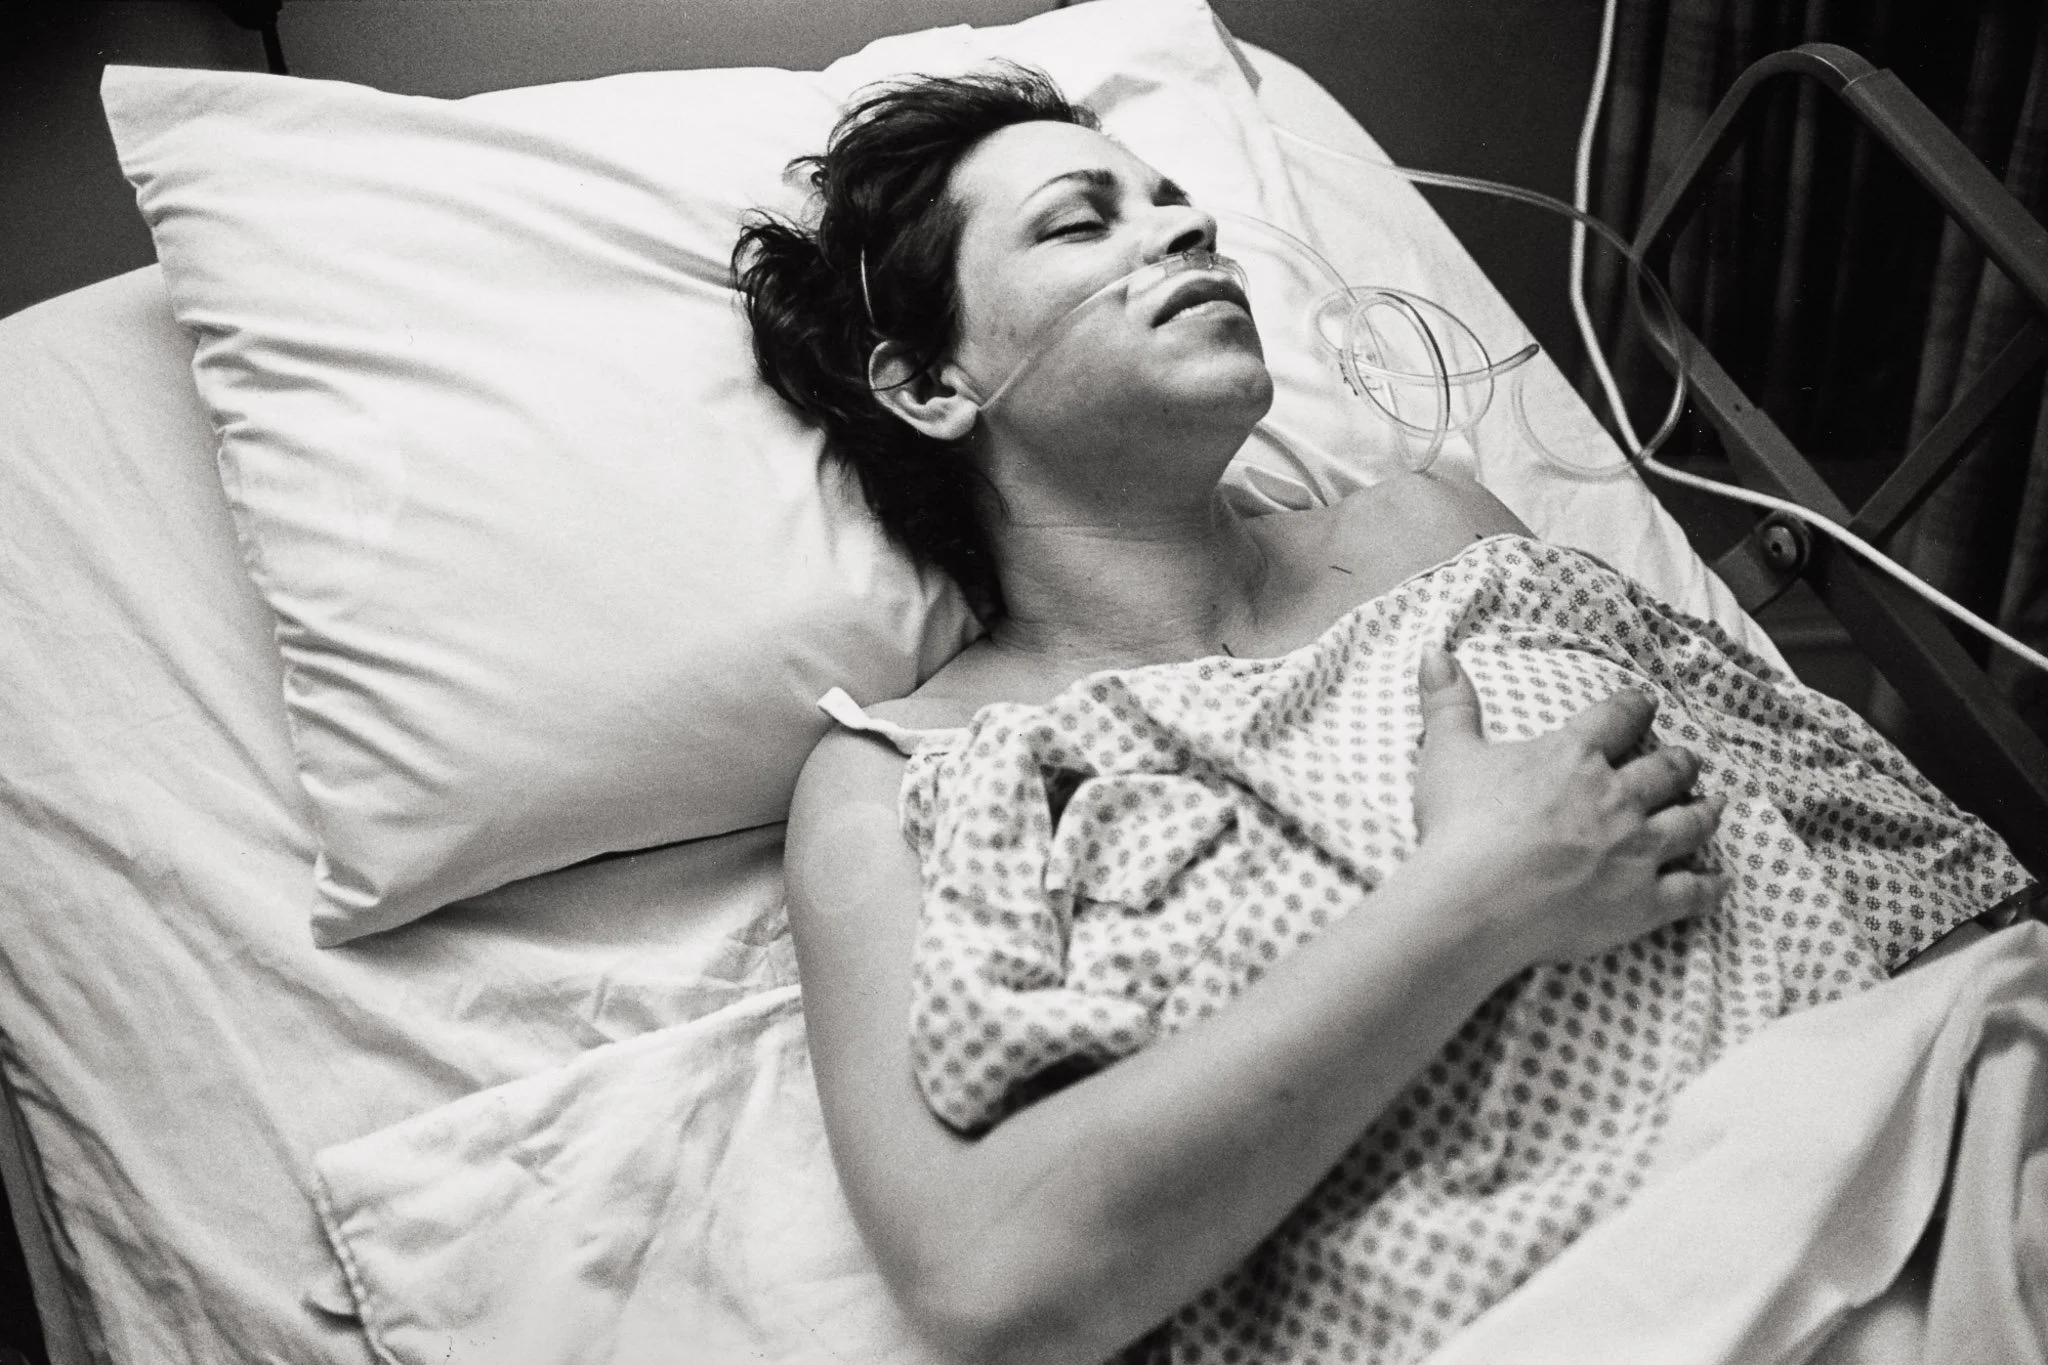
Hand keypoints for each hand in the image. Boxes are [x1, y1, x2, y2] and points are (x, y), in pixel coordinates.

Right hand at [1408, 646, 1727, 967]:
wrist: (1475, 900)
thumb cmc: (1459, 826)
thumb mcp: (1447, 754)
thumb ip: (1448, 703)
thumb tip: (1434, 652)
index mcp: (1573, 758)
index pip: (1616, 720)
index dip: (1633, 708)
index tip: (1645, 703)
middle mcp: (1617, 798)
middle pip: (1664, 771)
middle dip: (1679, 763)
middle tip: (1686, 759)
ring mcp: (1636, 850)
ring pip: (1688, 824)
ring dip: (1705, 812)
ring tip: (1715, 805)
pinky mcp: (1643, 901)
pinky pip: (1691, 891)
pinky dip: (1710, 885)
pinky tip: (1720, 880)